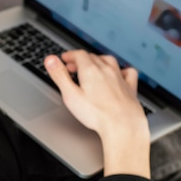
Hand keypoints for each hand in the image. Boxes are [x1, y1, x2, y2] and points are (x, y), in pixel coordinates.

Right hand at [44, 51, 150, 178]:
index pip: (79, 54)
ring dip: (98, 60)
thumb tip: (50, 60)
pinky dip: (121, 69)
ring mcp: (120, 78)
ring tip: (92, 65)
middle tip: (72, 66)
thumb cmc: (96, 114)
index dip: (70, 55)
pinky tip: (119, 73)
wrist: (122, 125)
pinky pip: (128, 72)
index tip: (64, 58)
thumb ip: (60, 76)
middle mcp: (107, 70)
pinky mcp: (130, 87)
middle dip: (80, 59)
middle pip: (92, 57)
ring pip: (109, 61)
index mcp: (91, 70)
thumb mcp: (70, 95)